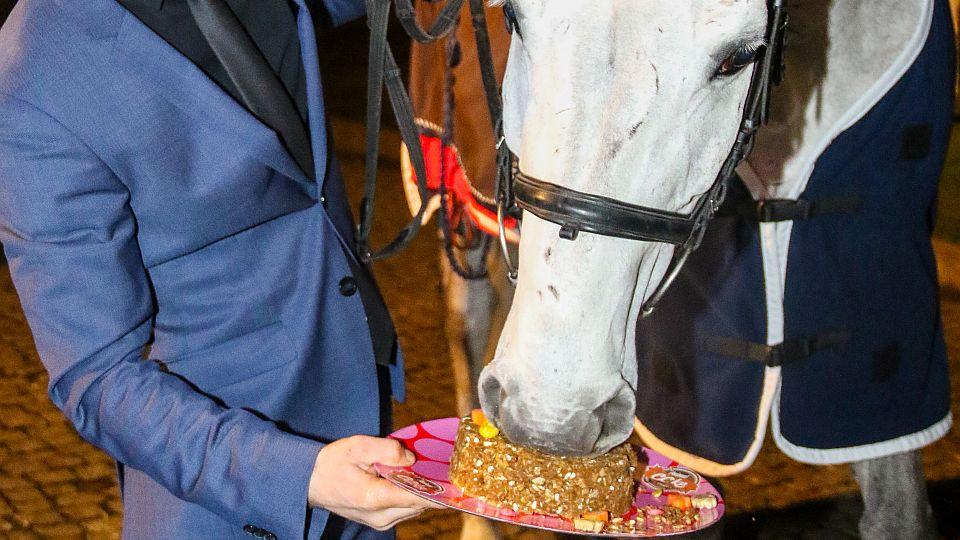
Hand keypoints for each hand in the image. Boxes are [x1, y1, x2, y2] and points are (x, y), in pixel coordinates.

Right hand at [308, 435, 442, 529]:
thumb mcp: (357, 447)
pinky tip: (415, 480)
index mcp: (374, 498)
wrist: (309, 482)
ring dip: (423, 492)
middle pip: (419, 504)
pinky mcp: (379, 521)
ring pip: (414, 508)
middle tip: (448, 470)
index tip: (460, 488)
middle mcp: (380, 516)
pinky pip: (405, 509)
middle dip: (433, 488)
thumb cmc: (332, 463)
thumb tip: (410, 458)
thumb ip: (386, 450)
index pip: (417, 498)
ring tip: (433, 472)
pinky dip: (412, 496)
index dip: (441, 493)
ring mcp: (379, 522)